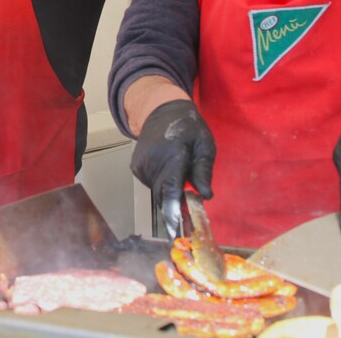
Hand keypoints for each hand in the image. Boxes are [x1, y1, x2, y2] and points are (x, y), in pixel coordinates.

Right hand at [130, 99, 215, 239]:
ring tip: (179, 171)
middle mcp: (151, 162)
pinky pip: (151, 185)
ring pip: (158, 192)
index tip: (175, 230)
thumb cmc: (188, 127)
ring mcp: (140, 165)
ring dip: (170, 191)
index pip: (170, 188)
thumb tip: (205, 195)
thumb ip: (203, 170)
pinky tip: (167, 168)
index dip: (173, 211)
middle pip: (163, 195)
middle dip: (177, 204)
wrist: (161, 110)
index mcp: (172, 155)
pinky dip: (162, 184)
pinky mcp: (135, 168)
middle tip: (191, 202)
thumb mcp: (205, 144)